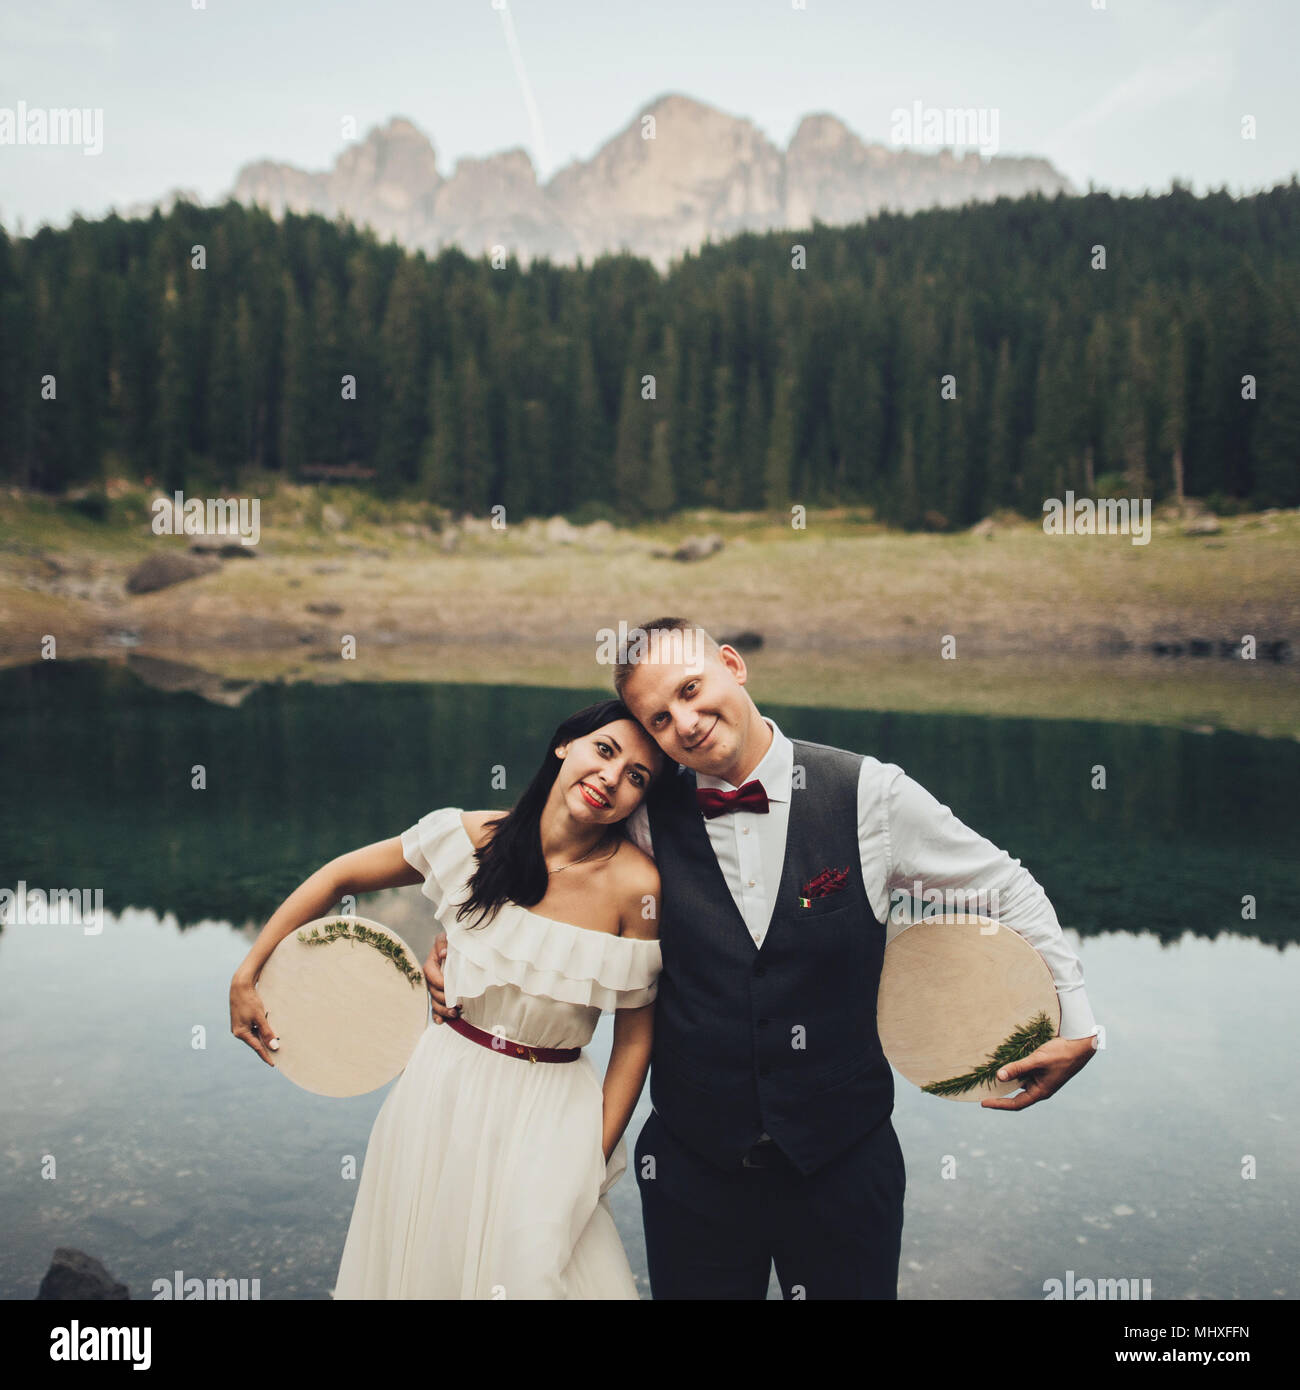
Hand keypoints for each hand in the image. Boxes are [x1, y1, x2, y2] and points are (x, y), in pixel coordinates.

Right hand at [230, 972, 278, 1066]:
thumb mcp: (260, 1017)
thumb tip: (274, 1046)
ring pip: (255, 1035)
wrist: (240, 986)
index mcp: (241, 1033)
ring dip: (264, 1038)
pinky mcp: (242, 1020)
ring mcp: (240, 1026)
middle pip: (255, 1042)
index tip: (273, 1064)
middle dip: (266, 1047)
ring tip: (275, 1043)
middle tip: (278, 1055)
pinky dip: (261, 1030)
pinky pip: (253, 1029)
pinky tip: (268, 1030)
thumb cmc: (250, 1001)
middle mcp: (239, 1032)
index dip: (266, 1055)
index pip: (257, 1047)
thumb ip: (267, 1032)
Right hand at [423, 933, 458, 1021]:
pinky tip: (441, 1021)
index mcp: (431, 964)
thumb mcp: (448, 939)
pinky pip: (435, 1007)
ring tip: (454, 1013)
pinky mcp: (441, 994)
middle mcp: (431, 977)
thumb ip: (443, 944)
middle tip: (455, 1004)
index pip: (430, 975)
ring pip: (434, 1001)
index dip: (439, 982)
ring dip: (442, 1010)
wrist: (459, 948)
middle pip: (433, 991)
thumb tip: (443, 954)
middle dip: (443, 999)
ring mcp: (435, 987)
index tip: (450, 987)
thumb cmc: (453, 943)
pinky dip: (437, 1015)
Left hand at [980, 1034, 1097, 1109]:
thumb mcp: (1037, 1060)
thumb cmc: (1060, 1054)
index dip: (999, 1104)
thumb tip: (999, 1076)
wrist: (1080, 1046)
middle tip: (982, 1093)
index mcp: (1040, 1092)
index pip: (1016, 1103)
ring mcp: (1041, 1080)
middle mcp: (1040, 1088)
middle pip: (1016, 1096)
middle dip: (1000, 1095)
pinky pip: (1025, 1074)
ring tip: (988, 1079)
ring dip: (1007, 1082)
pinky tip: (1005, 1064)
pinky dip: (1014, 1072)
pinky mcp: (1042, 1070)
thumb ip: (1018, 1068)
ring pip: (1020, 1084)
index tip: (983, 1103)